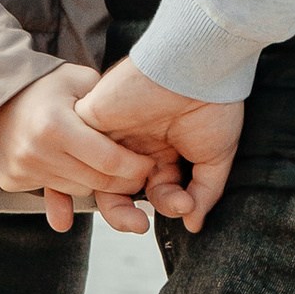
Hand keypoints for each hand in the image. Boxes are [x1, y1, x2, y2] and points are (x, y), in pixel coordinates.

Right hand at [0, 65, 156, 234]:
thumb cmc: (42, 86)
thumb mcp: (78, 80)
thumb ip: (107, 101)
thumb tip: (138, 125)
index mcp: (55, 124)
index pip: (108, 160)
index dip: (135, 167)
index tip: (149, 164)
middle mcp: (35, 152)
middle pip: (96, 183)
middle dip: (124, 182)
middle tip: (138, 173)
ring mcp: (21, 170)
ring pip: (79, 192)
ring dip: (98, 183)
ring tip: (106, 165)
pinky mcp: (11, 182)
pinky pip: (55, 191)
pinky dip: (71, 183)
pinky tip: (75, 166)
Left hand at [74, 60, 243, 231]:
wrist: (198, 67)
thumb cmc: (213, 106)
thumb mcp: (215, 157)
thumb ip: (204, 192)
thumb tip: (193, 225)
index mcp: (162, 152)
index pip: (150, 192)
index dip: (165, 206)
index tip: (183, 205)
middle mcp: (134, 144)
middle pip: (116, 191)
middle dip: (124, 215)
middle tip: (139, 226)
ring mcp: (112, 132)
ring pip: (93, 177)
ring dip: (110, 200)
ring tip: (135, 198)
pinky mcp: (92, 118)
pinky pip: (78, 151)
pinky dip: (95, 167)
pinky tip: (121, 168)